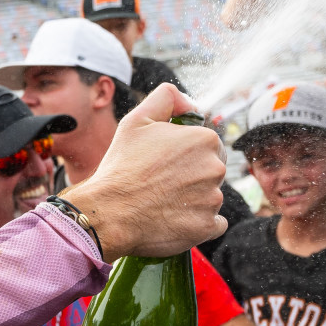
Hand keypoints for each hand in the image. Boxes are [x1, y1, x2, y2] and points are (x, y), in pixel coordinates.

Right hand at [60, 84, 227, 255]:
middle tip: (161, 183)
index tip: (164, 164)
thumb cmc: (122, 166)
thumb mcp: (137, 120)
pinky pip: (213, 224)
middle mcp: (215, 167)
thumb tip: (188, 103)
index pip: (206, 146)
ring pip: (210, 196)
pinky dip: (198, 223)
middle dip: (191, 176)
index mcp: (204, 139)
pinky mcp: (207, 226)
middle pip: (210, 171)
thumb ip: (166, 98)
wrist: (109, 212)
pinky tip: (175, 220)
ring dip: (193, 200)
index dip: (184, 154)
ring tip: (163, 202)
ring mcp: (213, 199)